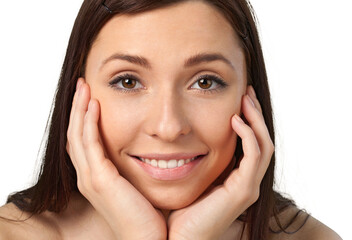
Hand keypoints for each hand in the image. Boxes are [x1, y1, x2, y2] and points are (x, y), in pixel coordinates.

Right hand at [66, 78, 166, 239]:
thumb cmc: (150, 215)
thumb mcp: (139, 185)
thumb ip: (137, 167)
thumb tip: (152, 148)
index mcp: (98, 177)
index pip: (84, 141)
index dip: (84, 117)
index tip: (92, 96)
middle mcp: (89, 176)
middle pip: (75, 134)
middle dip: (78, 108)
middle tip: (83, 84)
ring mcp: (91, 178)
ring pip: (77, 135)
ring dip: (80, 109)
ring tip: (84, 86)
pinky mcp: (100, 180)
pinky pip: (89, 144)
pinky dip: (89, 122)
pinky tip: (94, 104)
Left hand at [167, 86, 273, 239]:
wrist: (179, 239)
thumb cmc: (180, 210)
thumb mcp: (191, 177)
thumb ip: (196, 159)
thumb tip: (184, 137)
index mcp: (236, 179)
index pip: (251, 144)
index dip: (248, 121)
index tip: (239, 100)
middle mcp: (247, 182)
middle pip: (262, 141)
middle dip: (255, 115)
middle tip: (247, 93)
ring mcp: (248, 187)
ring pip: (264, 145)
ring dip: (256, 120)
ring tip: (245, 99)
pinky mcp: (243, 191)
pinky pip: (253, 157)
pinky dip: (248, 136)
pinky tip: (235, 120)